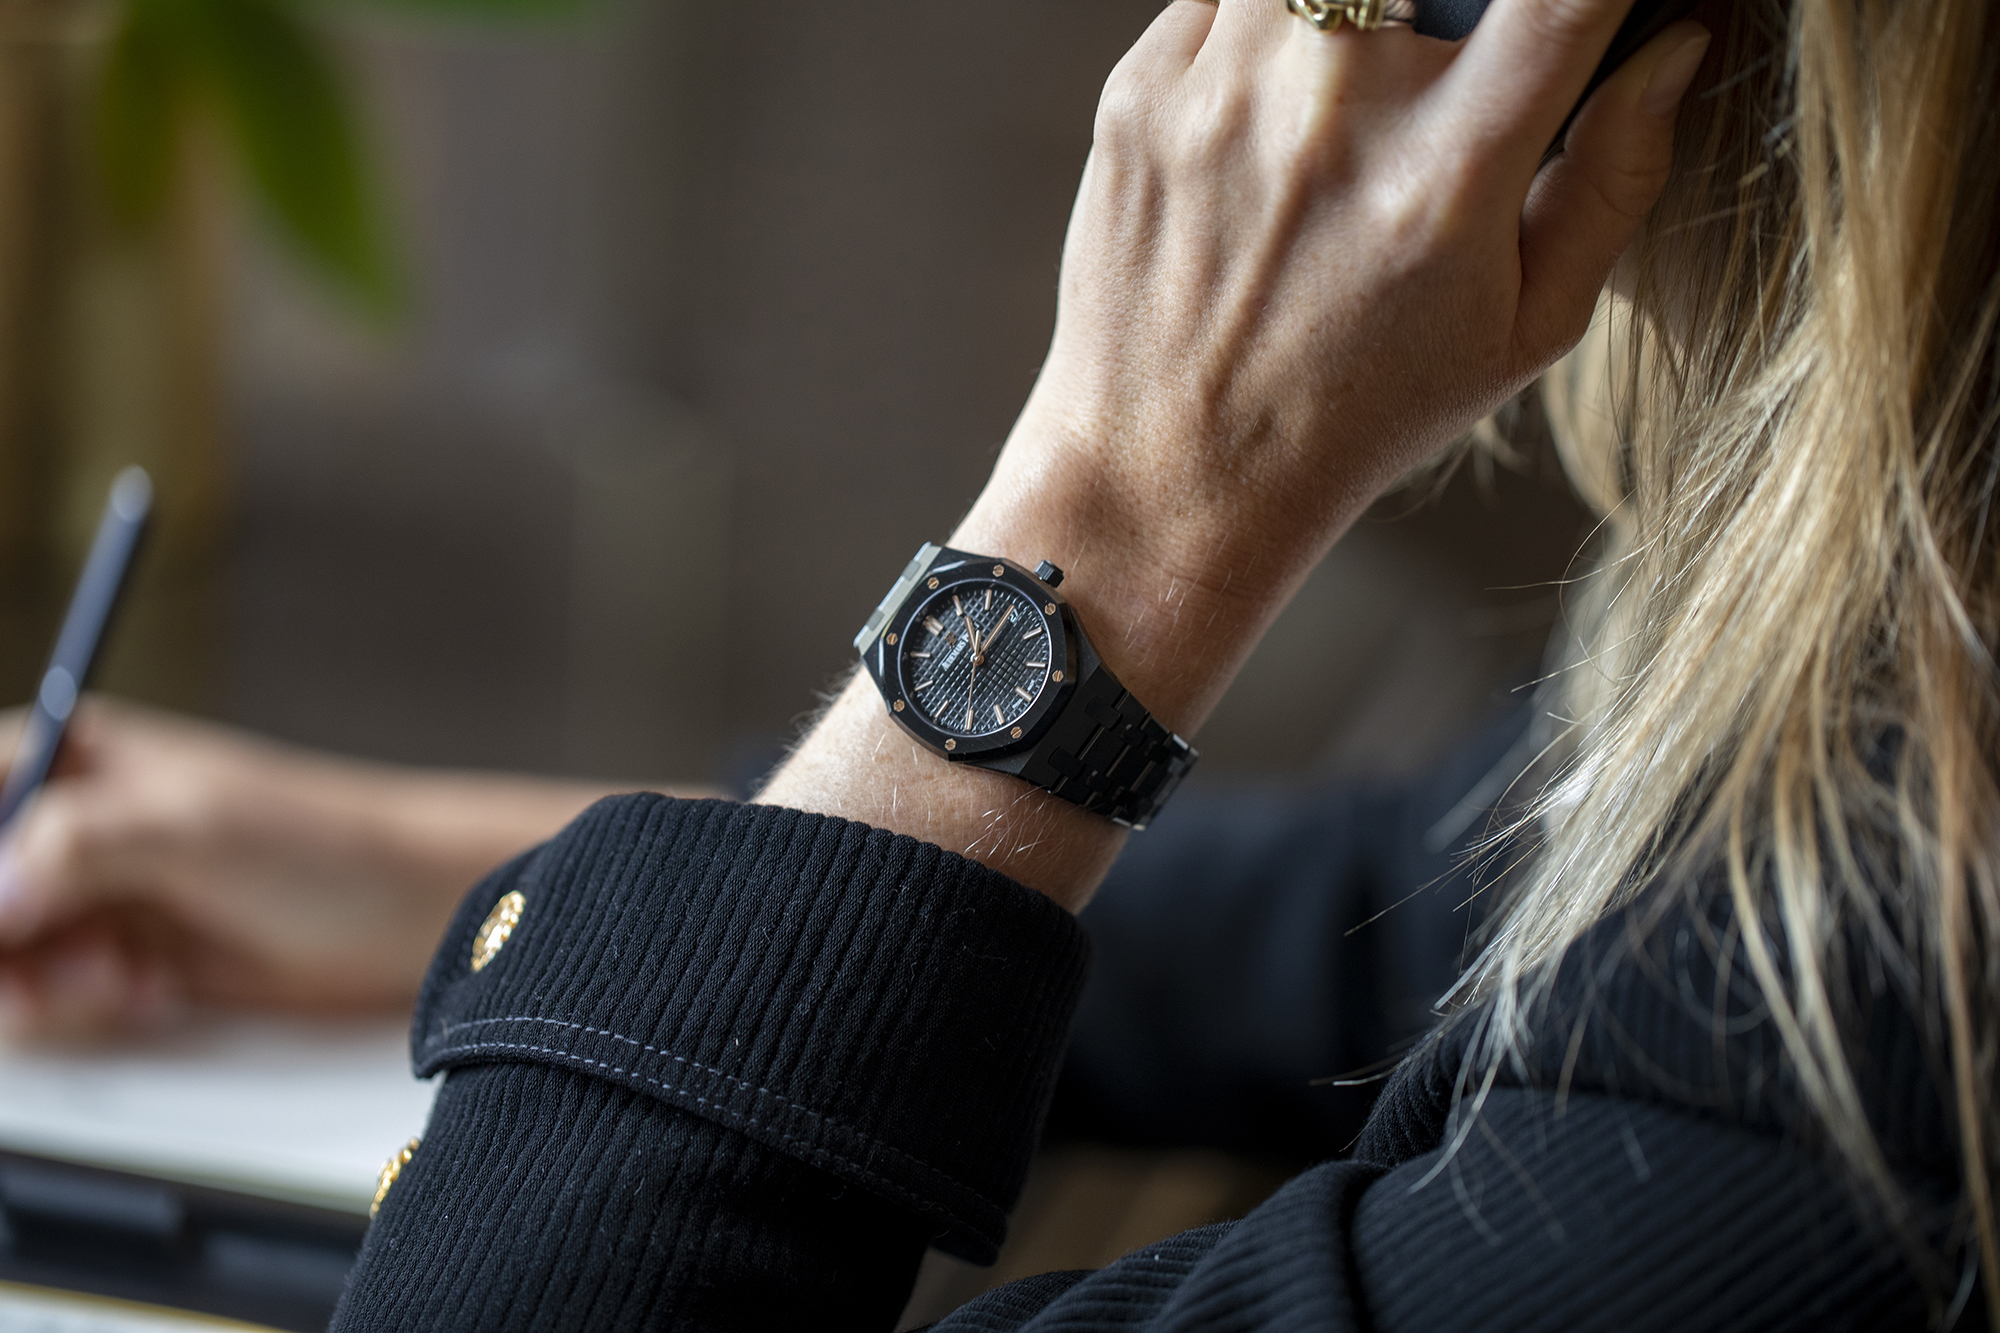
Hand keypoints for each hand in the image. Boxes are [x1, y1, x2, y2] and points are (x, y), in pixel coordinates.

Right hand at [0, 699, 649, 1040]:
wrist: (408, 915)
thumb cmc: (325, 843)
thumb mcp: (193, 827)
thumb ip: (76, 845)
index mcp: (63, 756)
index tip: (12, 919)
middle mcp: (63, 824)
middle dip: (4, 947)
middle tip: (67, 964)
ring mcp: (87, 896)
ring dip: (39, 987)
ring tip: (122, 977)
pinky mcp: (115, 959)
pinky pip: (44, 1001)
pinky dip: (82, 1010)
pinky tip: (151, 992)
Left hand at [764, 0, 1707, 909]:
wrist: (1168, 478)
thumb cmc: (1357, 417)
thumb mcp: (1525, 333)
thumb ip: (1616, 177)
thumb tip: (1680, 42)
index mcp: (1448, 174)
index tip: (1582, 6)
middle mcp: (1332, 111)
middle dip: (1460, 2)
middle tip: (1450, 67)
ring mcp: (1222, 90)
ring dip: (1361, 5)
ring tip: (1360, 89)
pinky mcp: (1139, 90)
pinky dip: (1267, 20)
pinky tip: (1274, 107)